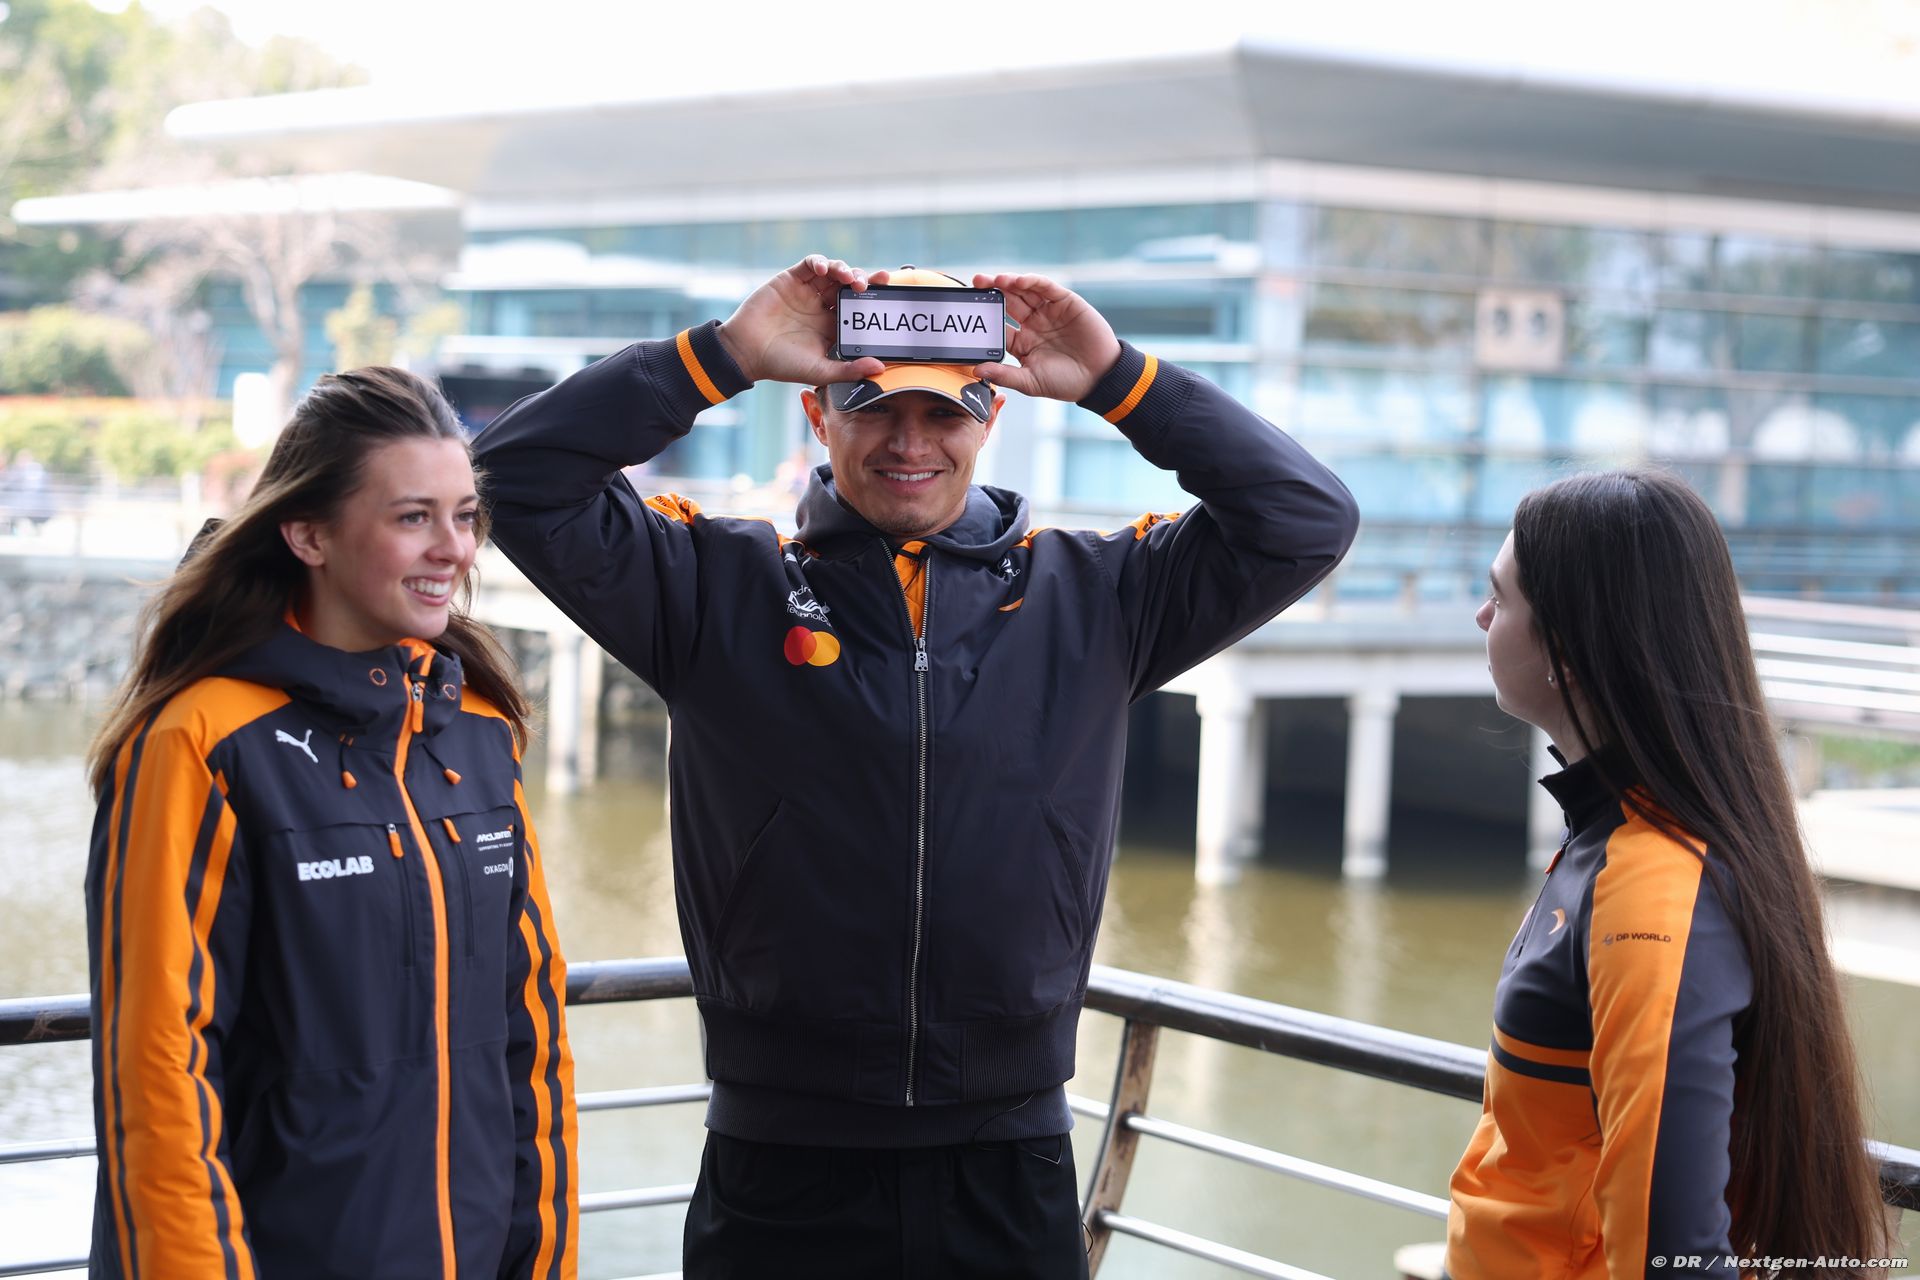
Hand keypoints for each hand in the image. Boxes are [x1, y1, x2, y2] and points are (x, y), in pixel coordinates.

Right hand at [716, 257, 889, 385]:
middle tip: (870, 284)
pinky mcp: (791, 279)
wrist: (747, 352)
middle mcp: (822, 306)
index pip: (858, 308)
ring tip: (849, 277)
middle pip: (848, 286)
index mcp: (832, 326)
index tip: (888, 291)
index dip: (872, 298)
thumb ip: (849, 369)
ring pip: (833, 272)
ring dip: (844, 269)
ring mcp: (807, 292)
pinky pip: (810, 264)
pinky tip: (824, 270)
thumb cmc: (781, 364)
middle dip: (862, 280)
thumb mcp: (820, 370)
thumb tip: (880, 369)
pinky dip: (820, 262)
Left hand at [969, 273, 1122, 402]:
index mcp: (1021, 342)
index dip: (984, 317)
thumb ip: (1004, 374)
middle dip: (992, 291)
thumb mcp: (1030, 382)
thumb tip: (976, 369)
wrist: (1099, 377)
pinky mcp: (1064, 301)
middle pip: (1007, 302)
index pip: (997, 325)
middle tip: (977, 283)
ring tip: (995, 280)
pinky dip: (1031, 281)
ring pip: (1024, 292)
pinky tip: (1019, 280)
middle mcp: (1032, 324)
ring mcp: (1048, 311)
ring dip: (1009, 283)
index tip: (968, 310)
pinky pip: (1045, 287)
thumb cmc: (1065, 383)